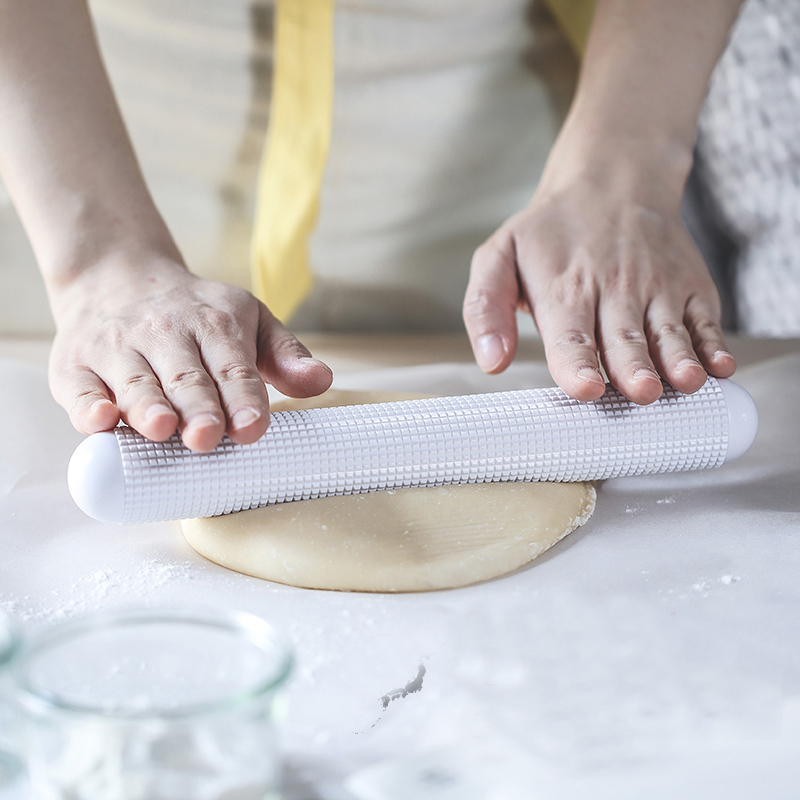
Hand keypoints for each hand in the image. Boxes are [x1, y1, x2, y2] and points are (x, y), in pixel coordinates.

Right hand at [48, 254, 331, 451]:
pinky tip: (99, 420)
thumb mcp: (249, 319)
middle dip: (198, 408)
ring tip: (161, 428)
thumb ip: (285, 354)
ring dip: (147, 406)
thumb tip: (322, 381)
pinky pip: (80, 387)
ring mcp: (117, 347)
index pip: (234, 368)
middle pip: (185, 378)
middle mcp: (165, 334)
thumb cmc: (194, 312)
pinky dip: (87, 405)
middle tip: (207, 437)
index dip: (243, 400)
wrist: (116, 275)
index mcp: (214, 324)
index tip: (252, 429)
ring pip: (135, 382)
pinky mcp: (75, 364)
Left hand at [463, 166, 735, 404]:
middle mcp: (613, 292)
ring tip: (686, 381)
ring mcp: (656, 289)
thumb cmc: (549, 234)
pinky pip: (705, 319)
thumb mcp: (498, 257)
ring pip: (668, 332)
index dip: (577, 364)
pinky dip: (714, 342)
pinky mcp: (689, 288)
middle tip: (642, 392)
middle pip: (623, 339)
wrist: (612, 181)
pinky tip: (719, 366)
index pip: (570, 336)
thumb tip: (491, 363)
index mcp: (564, 292)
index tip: (585, 388)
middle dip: (633, 368)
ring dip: (678, 358)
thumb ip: (485, 309)